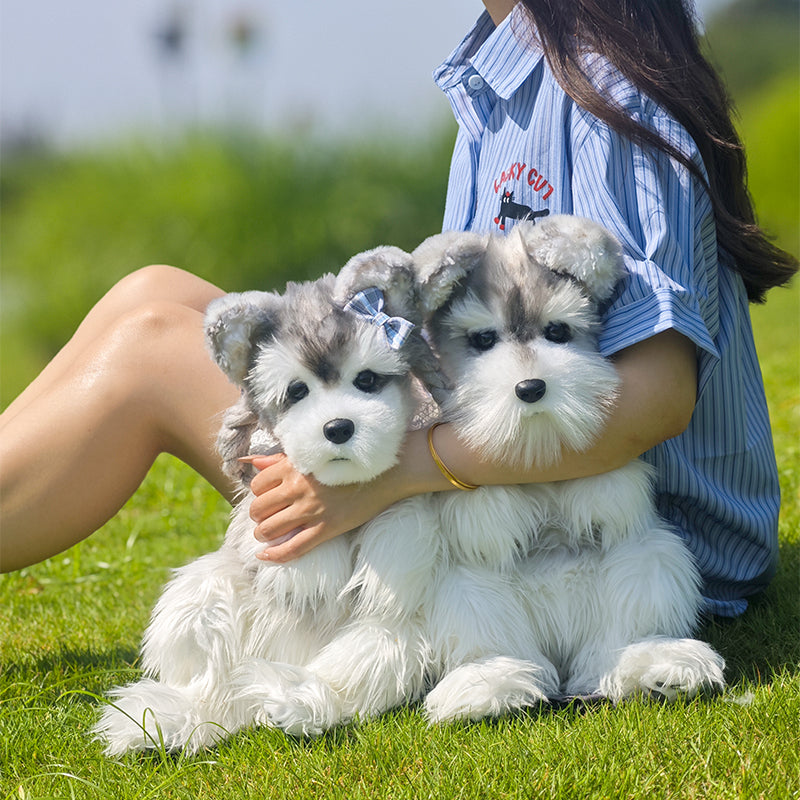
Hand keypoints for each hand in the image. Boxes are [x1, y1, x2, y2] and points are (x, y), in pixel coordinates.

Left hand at [244, 453, 397, 562]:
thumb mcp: (313, 453)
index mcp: (294, 467)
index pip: (258, 485)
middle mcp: (298, 488)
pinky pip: (292, 548)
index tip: (267, 498)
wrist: (386, 472)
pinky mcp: (326, 528)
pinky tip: (265, 557)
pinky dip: (274, 556)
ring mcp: (311, 510)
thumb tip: (253, 463)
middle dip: (258, 516)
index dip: (258, 494)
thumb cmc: (349, 460)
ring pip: (269, 530)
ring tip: (269, 533)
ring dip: (263, 534)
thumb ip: (281, 459)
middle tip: (267, 518)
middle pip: (258, 509)